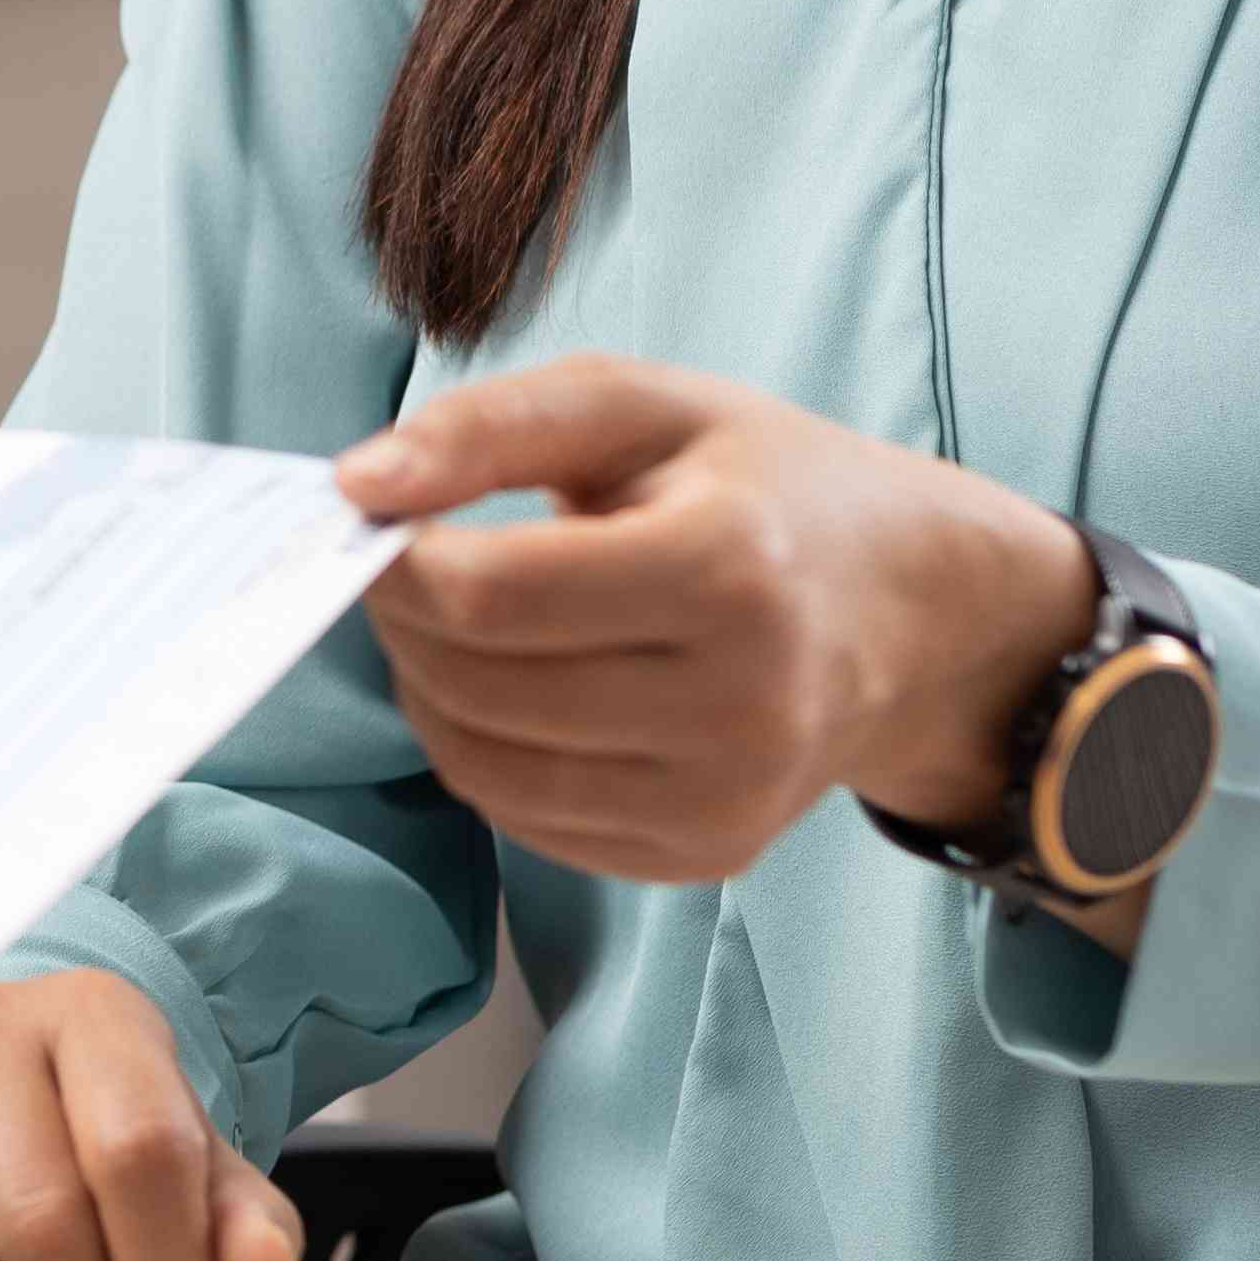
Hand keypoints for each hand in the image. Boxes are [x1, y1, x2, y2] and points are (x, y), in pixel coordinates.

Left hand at [335, 358, 1093, 886]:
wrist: (905, 608)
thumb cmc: (758, 484)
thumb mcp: (638, 405)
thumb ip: (488, 427)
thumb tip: (354, 484)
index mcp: (727, 570)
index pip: (492, 596)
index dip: (398, 563)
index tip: (374, 521)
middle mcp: (741, 704)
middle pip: (479, 689)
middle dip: (404, 624)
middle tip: (405, 565)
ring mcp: (729, 797)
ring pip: (486, 770)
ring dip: (430, 692)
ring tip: (453, 625)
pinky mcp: (707, 855)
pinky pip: (529, 823)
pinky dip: (486, 753)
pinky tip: (516, 687)